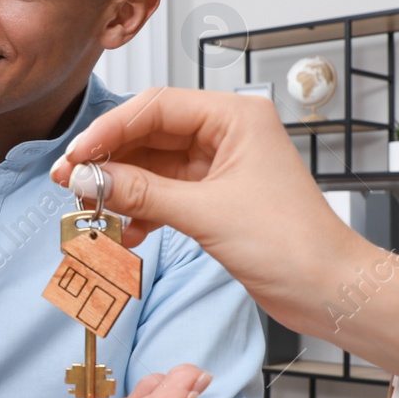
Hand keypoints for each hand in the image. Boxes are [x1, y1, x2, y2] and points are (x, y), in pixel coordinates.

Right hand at [51, 89, 398, 377]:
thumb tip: (92, 178)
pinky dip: (142, 210)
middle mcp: (228, 135)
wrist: (328, 290)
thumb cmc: (294, 244)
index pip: (156, 107)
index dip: (109, 130)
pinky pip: (165, 193)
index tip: (76, 155)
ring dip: (122, 188)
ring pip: (153, 166)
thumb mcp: (207, 213)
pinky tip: (127, 231)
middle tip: (70, 181)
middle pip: (150, 134)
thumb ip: (143, 192)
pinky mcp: (216, 198)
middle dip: (109, 160)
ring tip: (92, 207)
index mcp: (236, 117)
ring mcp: (221, 167)